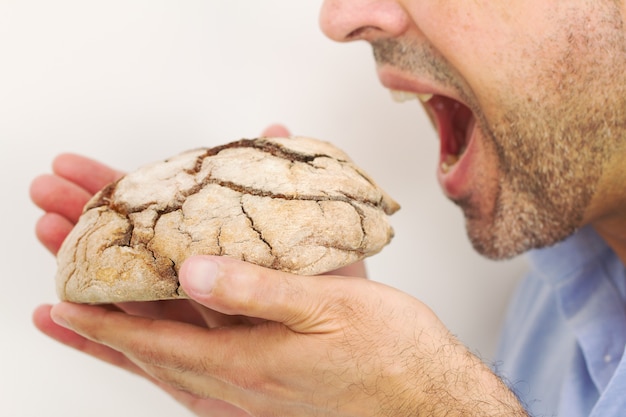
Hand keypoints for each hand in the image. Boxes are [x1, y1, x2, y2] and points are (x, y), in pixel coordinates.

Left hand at [31, 125, 360, 415]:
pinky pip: (197, 383)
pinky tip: (161, 358)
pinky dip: (165, 365)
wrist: (427, 402)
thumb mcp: (329, 306)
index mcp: (249, 361)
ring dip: (126, 346)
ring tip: (89, 328)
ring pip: (169, 371)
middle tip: (59, 300)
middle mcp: (240, 386)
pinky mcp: (268, 399)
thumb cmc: (389, 351)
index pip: (156, 339)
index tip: (63, 303)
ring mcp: (252, 398)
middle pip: (152, 354)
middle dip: (101, 325)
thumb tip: (192, 270)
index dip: (105, 321)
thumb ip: (257, 289)